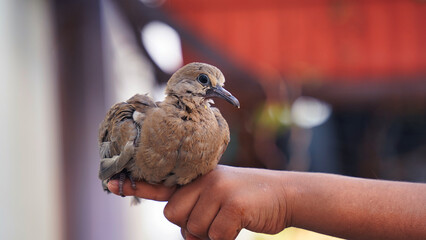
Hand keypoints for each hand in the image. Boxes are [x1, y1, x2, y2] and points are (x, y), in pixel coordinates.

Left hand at [108, 165, 289, 239]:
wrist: (281, 194)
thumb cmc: (244, 200)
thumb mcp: (217, 195)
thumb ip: (194, 204)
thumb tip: (181, 228)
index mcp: (197, 178)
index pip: (161, 183)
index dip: (136, 185)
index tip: (112, 184)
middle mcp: (203, 180)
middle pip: (174, 216)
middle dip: (191, 226)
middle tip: (214, 219)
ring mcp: (218, 190)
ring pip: (193, 229)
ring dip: (210, 234)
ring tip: (228, 219)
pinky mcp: (232, 205)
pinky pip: (214, 237)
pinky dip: (226, 239)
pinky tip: (239, 224)